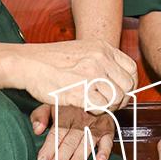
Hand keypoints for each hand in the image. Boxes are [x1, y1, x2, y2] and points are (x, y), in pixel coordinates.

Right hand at [8, 40, 136, 111]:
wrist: (28, 63)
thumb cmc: (52, 59)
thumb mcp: (83, 50)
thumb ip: (102, 60)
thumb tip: (117, 78)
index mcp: (103, 48)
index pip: (131, 69)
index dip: (129, 84)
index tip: (122, 91)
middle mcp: (100, 59)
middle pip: (127, 86)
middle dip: (122, 98)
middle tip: (110, 103)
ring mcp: (91, 75)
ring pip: (116, 98)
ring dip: (109, 106)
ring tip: (97, 105)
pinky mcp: (80, 91)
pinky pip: (102, 107)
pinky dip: (97, 111)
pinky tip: (87, 107)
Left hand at [31, 102, 117, 159]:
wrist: (95, 95)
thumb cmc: (69, 105)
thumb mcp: (51, 105)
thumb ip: (40, 115)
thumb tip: (37, 130)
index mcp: (65, 114)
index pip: (56, 133)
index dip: (49, 148)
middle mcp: (80, 120)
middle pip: (70, 140)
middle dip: (61, 158)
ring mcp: (95, 124)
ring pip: (87, 142)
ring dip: (79, 156)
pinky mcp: (107, 129)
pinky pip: (108, 140)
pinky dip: (105, 150)